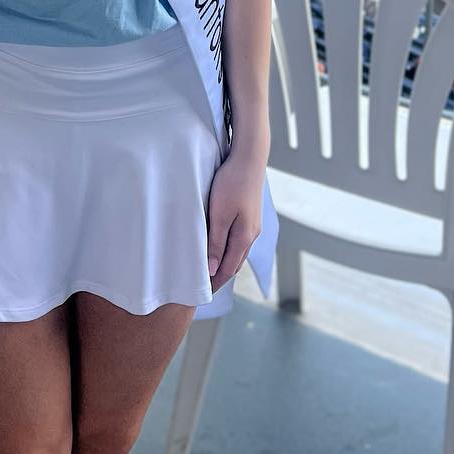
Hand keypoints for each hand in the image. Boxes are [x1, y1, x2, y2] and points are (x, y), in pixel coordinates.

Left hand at [205, 148, 265, 291]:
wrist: (249, 158)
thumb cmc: (231, 183)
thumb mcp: (219, 214)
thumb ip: (215, 243)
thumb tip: (211, 271)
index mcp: (244, 238)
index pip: (227, 270)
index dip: (214, 283)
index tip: (200, 295)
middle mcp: (251, 235)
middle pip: (234, 264)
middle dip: (219, 277)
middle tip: (202, 287)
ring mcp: (252, 225)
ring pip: (237, 252)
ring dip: (224, 263)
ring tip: (207, 271)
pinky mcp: (249, 215)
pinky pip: (238, 240)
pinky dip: (228, 250)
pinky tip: (219, 247)